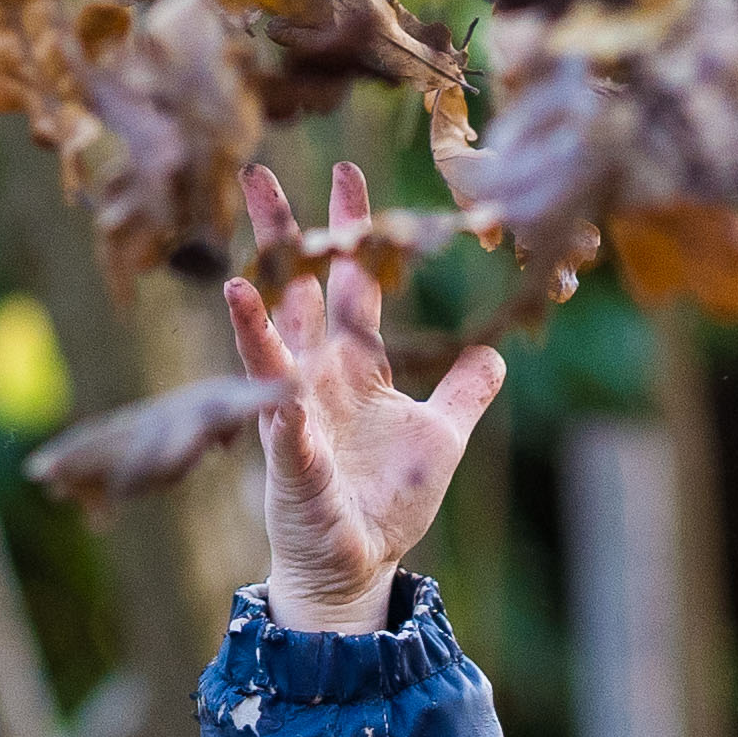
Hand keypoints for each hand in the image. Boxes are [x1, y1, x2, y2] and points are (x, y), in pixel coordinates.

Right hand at [224, 160, 507, 633]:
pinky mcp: (294, 454)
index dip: (353, 233)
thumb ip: (464, 390)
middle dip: (284, 237)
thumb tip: (492, 349)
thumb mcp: (441, 435)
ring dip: (260, 306)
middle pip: (300, 293)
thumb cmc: (388, 500)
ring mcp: (298, 411)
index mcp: (356, 366)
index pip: (353, 284)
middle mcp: (319, 377)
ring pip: (275, 346)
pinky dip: (274, 380)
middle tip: (261, 173)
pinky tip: (261, 348)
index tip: (348, 174)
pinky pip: (282, 415)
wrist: (356, 563)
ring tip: (244, 263)